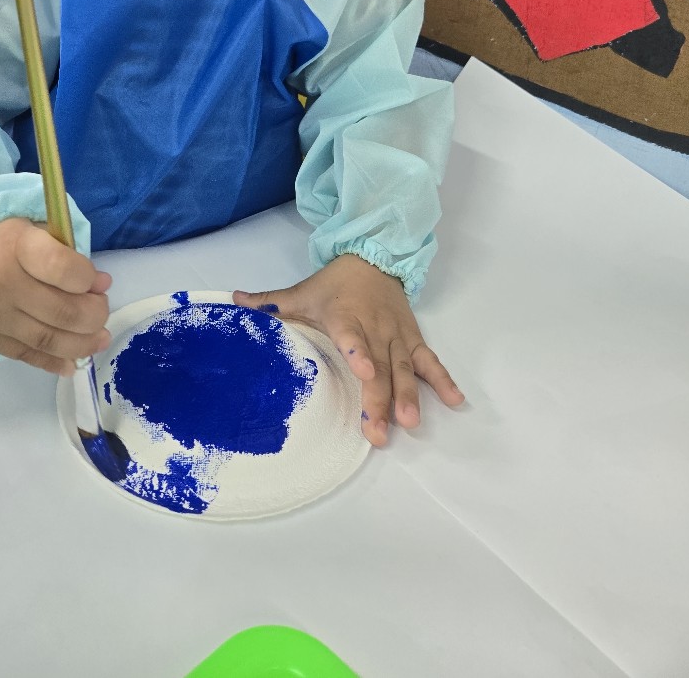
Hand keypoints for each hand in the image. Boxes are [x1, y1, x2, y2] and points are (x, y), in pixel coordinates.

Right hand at [0, 217, 111, 374]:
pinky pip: (27, 356)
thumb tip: (101, 285)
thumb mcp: (36, 232)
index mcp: (18, 247)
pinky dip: (55, 362)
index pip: (61, 268)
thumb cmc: (7, 244)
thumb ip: (68, 255)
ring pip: (48, 339)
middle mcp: (2, 283)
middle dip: (94, 315)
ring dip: (83, 344)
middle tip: (101, 310)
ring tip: (99, 338)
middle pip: (61, 311)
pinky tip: (73, 361)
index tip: (99, 281)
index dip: (87, 279)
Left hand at [233, 254, 461, 446]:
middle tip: (378, 431)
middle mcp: (374, 330)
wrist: (374, 256)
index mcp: (346, 317)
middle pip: (379, 367)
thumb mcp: (303, 291)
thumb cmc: (335, 283)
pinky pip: (429, 361)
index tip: (364, 372)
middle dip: (380, 399)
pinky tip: (456, 401)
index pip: (351, 336)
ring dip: (409, 396)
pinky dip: (443, 379)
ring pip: (405, 369)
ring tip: (412, 423)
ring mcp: (397, 337)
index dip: (358, 353)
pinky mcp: (413, 339)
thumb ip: (270, 302)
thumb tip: (233, 301)